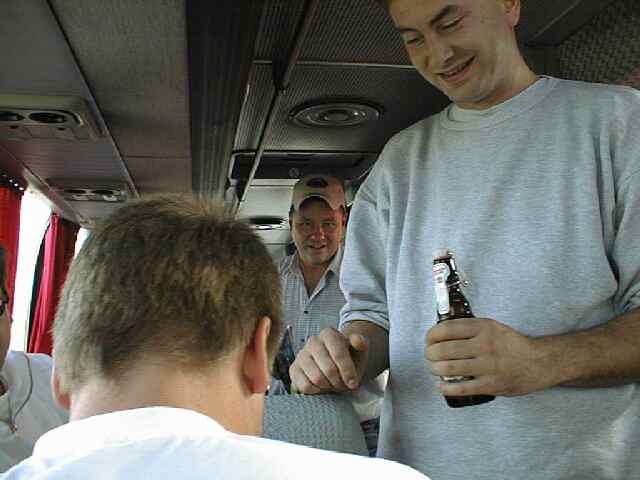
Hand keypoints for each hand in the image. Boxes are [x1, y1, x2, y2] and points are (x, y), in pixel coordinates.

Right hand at [290, 327, 368, 393]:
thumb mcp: (360, 351)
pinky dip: (316, 391)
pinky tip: (321, 387)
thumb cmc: (349, 358)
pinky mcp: (294, 369)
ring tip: (333, 384)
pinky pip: (304, 386)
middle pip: (328, 369)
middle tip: (343, 384)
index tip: (354, 383)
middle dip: (339, 381)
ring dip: (328, 386)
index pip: (338, 354)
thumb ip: (361, 344)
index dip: (348, 371)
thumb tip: (358, 339)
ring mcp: (301, 355)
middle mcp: (312, 341)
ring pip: (316, 378)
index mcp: (328, 334)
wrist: (337, 366)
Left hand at [426, 318, 550, 396]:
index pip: (447, 329)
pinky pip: (462, 388)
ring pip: (449, 367)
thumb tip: (441, 332)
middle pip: (444, 349)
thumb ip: (470, 328)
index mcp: (483, 327)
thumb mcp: (493, 327)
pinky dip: (447, 388)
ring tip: (434, 368)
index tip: (428, 339)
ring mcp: (488, 366)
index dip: (431, 335)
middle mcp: (485, 345)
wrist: (539, 363)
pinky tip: (440, 386)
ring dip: (435, 369)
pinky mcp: (491, 385)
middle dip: (430, 353)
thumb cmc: (512, 345)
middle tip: (430, 355)